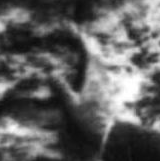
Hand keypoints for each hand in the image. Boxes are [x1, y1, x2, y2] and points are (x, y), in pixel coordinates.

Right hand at [52, 26, 109, 159]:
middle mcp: (101, 77)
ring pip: (98, 60)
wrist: (108, 132)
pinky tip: (90, 63)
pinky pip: (98, 69)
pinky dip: (92, 60)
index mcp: (93, 77)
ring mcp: (104, 82)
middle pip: (94, 53)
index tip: (73, 28)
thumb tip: (51, 74)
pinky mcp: (105, 89)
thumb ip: (62, 90)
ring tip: (81, 41)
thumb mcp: (72, 106)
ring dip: (89, 49)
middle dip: (85, 41)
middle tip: (74, 29)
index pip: (88, 53)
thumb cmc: (89, 121)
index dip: (81, 40)